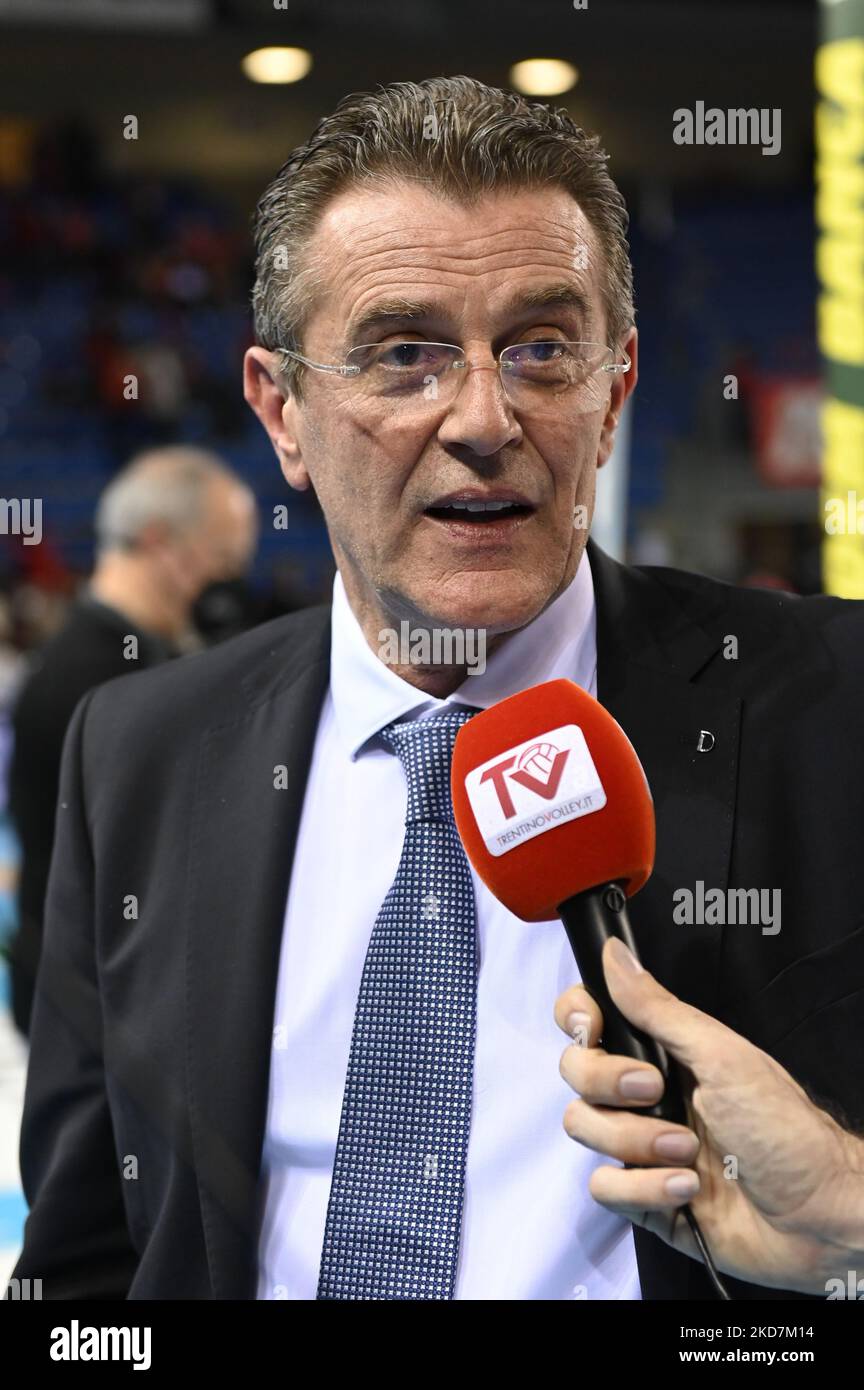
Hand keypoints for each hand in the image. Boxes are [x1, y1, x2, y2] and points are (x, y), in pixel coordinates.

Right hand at [555, 936, 863, 1294]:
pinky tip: (688, 1189)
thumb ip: (657, 1007)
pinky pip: (604, 1187)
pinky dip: (645, 1189)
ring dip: (638, 1143)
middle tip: (657, 1092)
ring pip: (584, 1129)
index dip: (577, 1021)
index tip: (594, 1030)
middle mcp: (644, 1096)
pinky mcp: (642, 1195)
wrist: (816, 1214)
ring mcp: (640, 1146)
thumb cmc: (785, 1129)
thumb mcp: (721, 1055)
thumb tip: (615, 953)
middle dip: (610, 1084)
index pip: (588, 1020)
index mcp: (662, 1052)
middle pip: (575, 1074)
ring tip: (689, 1151)